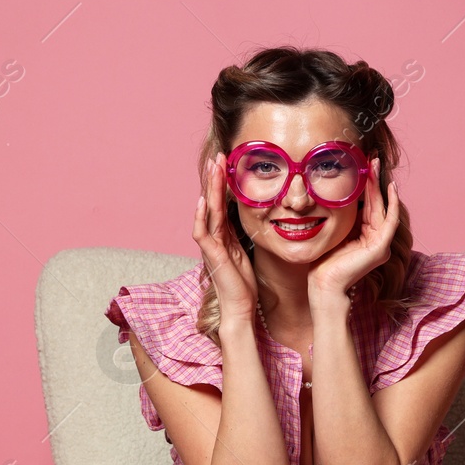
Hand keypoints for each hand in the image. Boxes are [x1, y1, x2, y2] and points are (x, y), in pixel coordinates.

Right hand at [192, 155, 257, 323]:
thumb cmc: (245, 285)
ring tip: (212, 167)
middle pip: (212, 201)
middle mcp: (215, 237)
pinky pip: (202, 232)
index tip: (228, 163)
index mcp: (225, 236)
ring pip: (207, 211)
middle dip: (215, 177)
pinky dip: (200, 216)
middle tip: (218, 156)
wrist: (240, 308)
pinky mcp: (211, 255)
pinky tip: (202, 200)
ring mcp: (211, 246)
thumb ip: (248, 237)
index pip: (222, 203)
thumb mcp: (249, 254)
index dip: (223, 183)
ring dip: (209, 188)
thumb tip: (263, 220)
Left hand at [307, 156, 399, 304]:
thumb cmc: (323, 261)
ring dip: (380, 186)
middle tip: (372, 159)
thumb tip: (340, 192)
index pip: (368, 206)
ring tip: (376, 166)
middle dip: (374, 181)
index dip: (367, 185)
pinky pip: (390, 220)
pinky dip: (391, 203)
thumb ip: (343, 216)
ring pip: (382, 208)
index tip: (364, 165)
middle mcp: (377, 240)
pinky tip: (389, 187)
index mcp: (366, 237)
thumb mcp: (334, 231)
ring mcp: (380, 244)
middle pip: (377, 204)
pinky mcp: (380, 247)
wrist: (323, 283)